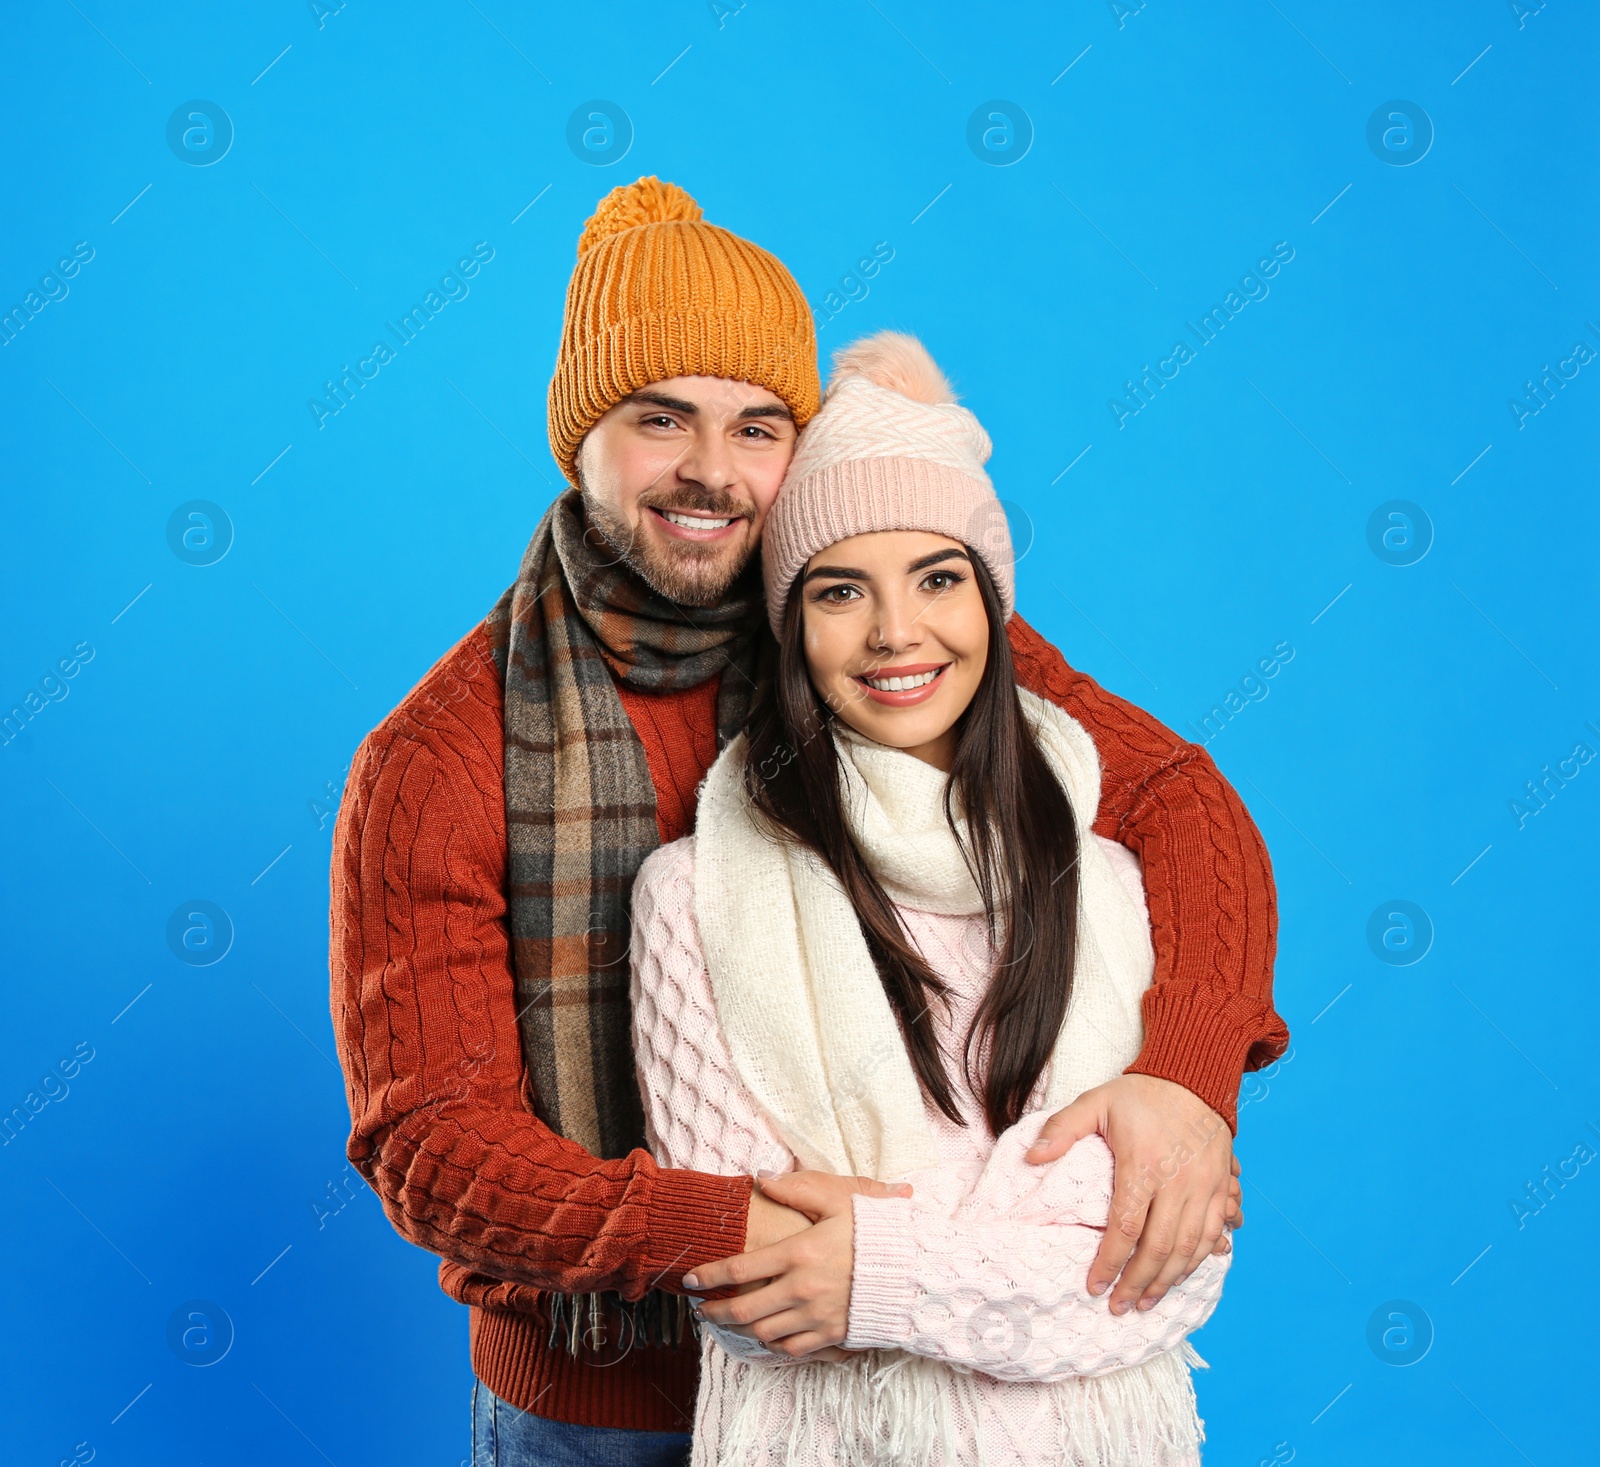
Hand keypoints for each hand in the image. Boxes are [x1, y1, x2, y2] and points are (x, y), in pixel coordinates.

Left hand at [684, 1172, 907, 1357]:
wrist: (917, 1271)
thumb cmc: (878, 1231)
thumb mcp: (840, 1199)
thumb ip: (797, 1188)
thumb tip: (760, 1177)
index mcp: (799, 1253)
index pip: (739, 1270)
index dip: (708, 1277)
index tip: (690, 1280)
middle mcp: (801, 1290)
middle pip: (743, 1310)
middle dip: (714, 1311)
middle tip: (700, 1308)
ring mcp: (816, 1317)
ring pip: (763, 1332)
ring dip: (739, 1329)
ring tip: (728, 1321)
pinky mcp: (831, 1335)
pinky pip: (791, 1348)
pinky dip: (773, 1344)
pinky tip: (767, 1334)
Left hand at [1026, 1073, 1234, 1313]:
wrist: (1194, 1076)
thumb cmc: (1139, 1095)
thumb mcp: (1094, 1102)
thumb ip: (1061, 1130)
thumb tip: (1032, 1158)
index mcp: (1144, 1165)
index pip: (1126, 1228)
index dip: (1110, 1263)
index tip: (1094, 1287)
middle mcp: (1179, 1182)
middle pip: (1160, 1248)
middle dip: (1138, 1284)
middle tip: (1120, 1308)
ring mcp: (1206, 1187)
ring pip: (1190, 1248)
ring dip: (1169, 1281)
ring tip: (1147, 1302)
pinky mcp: (1222, 1187)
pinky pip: (1215, 1234)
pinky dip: (1199, 1260)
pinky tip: (1182, 1275)